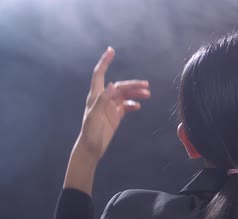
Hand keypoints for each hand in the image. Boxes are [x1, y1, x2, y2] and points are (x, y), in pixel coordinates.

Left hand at [77, 47, 150, 161]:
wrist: (91, 148)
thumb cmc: (90, 133)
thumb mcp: (94, 116)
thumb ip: (102, 100)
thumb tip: (112, 84)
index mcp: (96, 96)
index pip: (100, 74)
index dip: (105, 62)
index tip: (111, 51)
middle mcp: (103, 99)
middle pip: (119, 86)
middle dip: (132, 84)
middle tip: (146, 86)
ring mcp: (109, 107)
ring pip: (124, 95)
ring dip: (135, 93)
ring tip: (147, 95)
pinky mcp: (115, 115)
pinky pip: (125, 106)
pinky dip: (132, 104)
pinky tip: (138, 107)